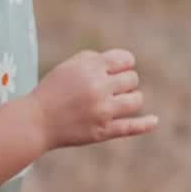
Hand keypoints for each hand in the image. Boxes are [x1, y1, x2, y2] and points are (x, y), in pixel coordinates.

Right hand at [31, 48, 158, 151]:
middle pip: (132, 79)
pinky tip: (154, 121)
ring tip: (119, 101)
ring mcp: (103, 111)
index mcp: (91, 68)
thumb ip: (95, 59)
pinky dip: (145, 124)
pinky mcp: (103, 131)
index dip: (123, 64)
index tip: (117, 70)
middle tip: (109, 89)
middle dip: (124, 82)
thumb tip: (123, 63)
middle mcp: (99, 88)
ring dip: (132, 99)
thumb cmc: (52, 90)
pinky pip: (130, 127)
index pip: (126, 60)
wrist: (36, 121)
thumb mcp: (70, 66)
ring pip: (136, 100)